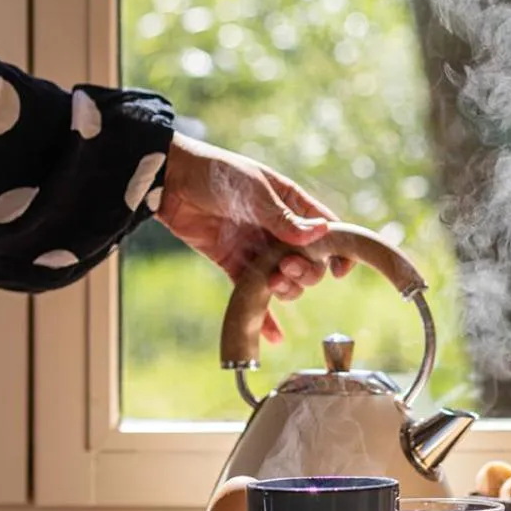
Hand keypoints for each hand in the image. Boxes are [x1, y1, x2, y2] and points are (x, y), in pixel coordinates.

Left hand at [156, 133, 350, 343]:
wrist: (171, 180)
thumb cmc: (217, 173)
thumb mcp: (255, 191)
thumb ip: (285, 218)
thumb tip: (322, 233)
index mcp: (292, 204)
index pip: (327, 230)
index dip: (338, 251)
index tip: (339, 271)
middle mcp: (279, 230)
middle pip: (309, 263)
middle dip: (304, 272)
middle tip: (286, 268)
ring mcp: (258, 249)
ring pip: (285, 281)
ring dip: (285, 289)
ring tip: (272, 282)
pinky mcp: (234, 264)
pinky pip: (254, 293)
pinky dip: (264, 316)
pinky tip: (274, 337)